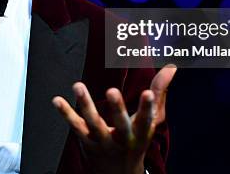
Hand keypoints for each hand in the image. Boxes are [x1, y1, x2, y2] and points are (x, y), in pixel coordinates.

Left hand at [52, 65, 176, 173]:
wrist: (118, 171)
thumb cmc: (138, 138)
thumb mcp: (153, 119)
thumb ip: (160, 91)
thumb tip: (173, 66)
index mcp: (141, 133)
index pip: (146, 120)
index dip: (147, 108)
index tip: (147, 93)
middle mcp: (122, 139)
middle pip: (120, 124)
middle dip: (116, 109)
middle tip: (112, 90)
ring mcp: (102, 141)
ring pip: (93, 124)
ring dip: (85, 105)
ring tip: (78, 85)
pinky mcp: (86, 140)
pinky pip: (75, 126)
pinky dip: (65, 113)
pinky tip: (56, 100)